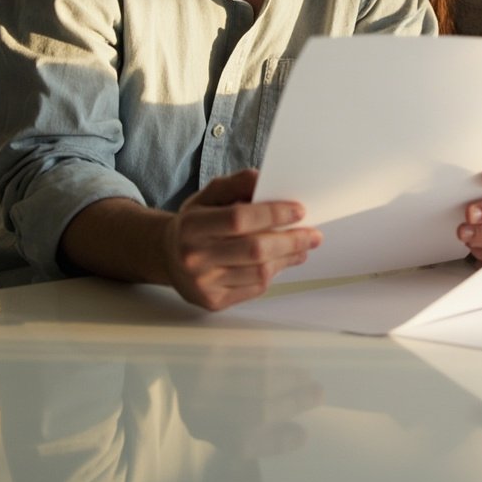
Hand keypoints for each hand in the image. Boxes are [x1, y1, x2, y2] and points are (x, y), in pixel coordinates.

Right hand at [165, 169, 322, 310]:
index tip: (299, 210)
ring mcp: (204, 283)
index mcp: (192, 227)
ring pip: (258, 272)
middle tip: (313, 234)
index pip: (239, 219)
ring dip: (288, 258)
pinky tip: (282, 261)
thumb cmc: (194, 223)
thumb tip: (265, 180)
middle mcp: (195, 257)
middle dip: (291, 240)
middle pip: (254, 250)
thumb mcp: (208, 195)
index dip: (273, 214)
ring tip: (303, 247)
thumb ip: (236, 184)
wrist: (167, 256)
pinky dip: (274, 272)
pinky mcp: (213, 302)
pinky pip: (254, 288)